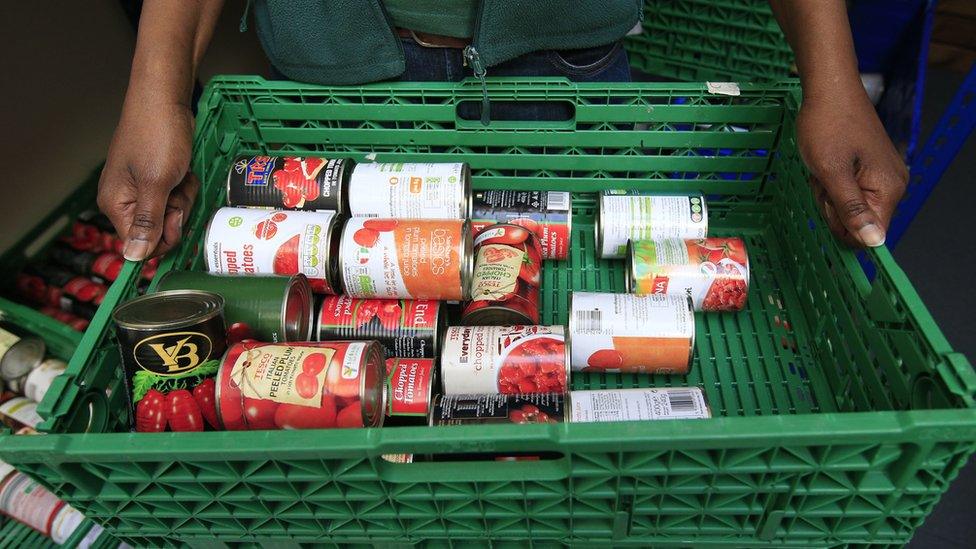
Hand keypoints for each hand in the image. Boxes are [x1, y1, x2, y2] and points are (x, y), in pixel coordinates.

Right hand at [97, 100, 198, 260]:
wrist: (165, 99)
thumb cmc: (157, 135)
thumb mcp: (157, 183)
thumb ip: (148, 222)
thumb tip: (134, 257)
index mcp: (116, 205)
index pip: (141, 245)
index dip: (165, 235)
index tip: (176, 213)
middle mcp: (125, 200)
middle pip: (160, 230)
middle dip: (177, 211)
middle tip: (177, 186)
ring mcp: (141, 189)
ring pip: (171, 213)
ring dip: (183, 196)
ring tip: (179, 173)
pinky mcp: (157, 179)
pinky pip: (176, 196)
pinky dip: (184, 185)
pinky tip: (183, 169)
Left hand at [797, 90, 907, 247]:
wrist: (829, 89)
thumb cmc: (827, 126)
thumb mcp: (832, 172)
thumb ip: (851, 209)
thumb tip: (874, 242)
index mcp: (889, 189)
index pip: (870, 235)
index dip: (842, 227)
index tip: (828, 202)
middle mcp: (893, 185)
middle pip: (857, 221)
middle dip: (831, 205)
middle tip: (823, 177)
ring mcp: (881, 176)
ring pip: (848, 206)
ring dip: (827, 193)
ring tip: (823, 167)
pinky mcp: (870, 168)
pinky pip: (846, 190)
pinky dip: (830, 182)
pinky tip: (825, 164)